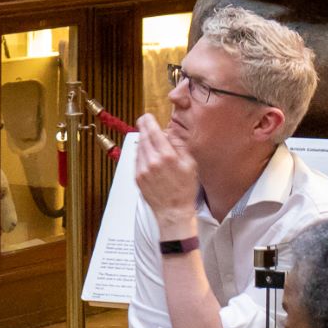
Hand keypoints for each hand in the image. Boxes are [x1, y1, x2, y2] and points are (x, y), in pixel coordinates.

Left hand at [135, 113, 198, 228]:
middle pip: (144, 138)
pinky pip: (137, 159)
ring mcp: (143, 169)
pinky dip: (140, 153)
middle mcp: (152, 161)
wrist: (173, 210)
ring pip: (139, 148)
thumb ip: (179, 146)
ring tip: (148, 138)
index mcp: (167, 156)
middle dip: (143, 128)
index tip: (147, 116)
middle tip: (144, 121)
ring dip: (142, 141)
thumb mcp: (190, 164)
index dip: (149, 122)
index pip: (154, 132)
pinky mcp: (137, 177)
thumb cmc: (184, 189)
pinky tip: (147, 153)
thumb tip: (169, 132)